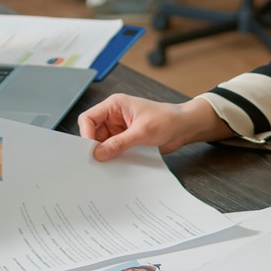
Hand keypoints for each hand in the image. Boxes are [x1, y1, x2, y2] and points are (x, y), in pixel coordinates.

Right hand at [78, 94, 231, 160]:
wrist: (184, 128)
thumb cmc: (167, 120)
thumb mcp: (142, 132)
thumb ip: (119, 143)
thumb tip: (99, 153)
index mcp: (114, 106)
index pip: (88, 118)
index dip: (86, 134)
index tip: (90, 150)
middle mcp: (114, 116)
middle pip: (93, 132)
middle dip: (94, 146)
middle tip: (96, 161)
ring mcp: (119, 129)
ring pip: (102, 143)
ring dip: (105, 153)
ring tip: (107, 164)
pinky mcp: (126, 140)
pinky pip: (113, 150)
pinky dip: (113, 157)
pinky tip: (116, 165)